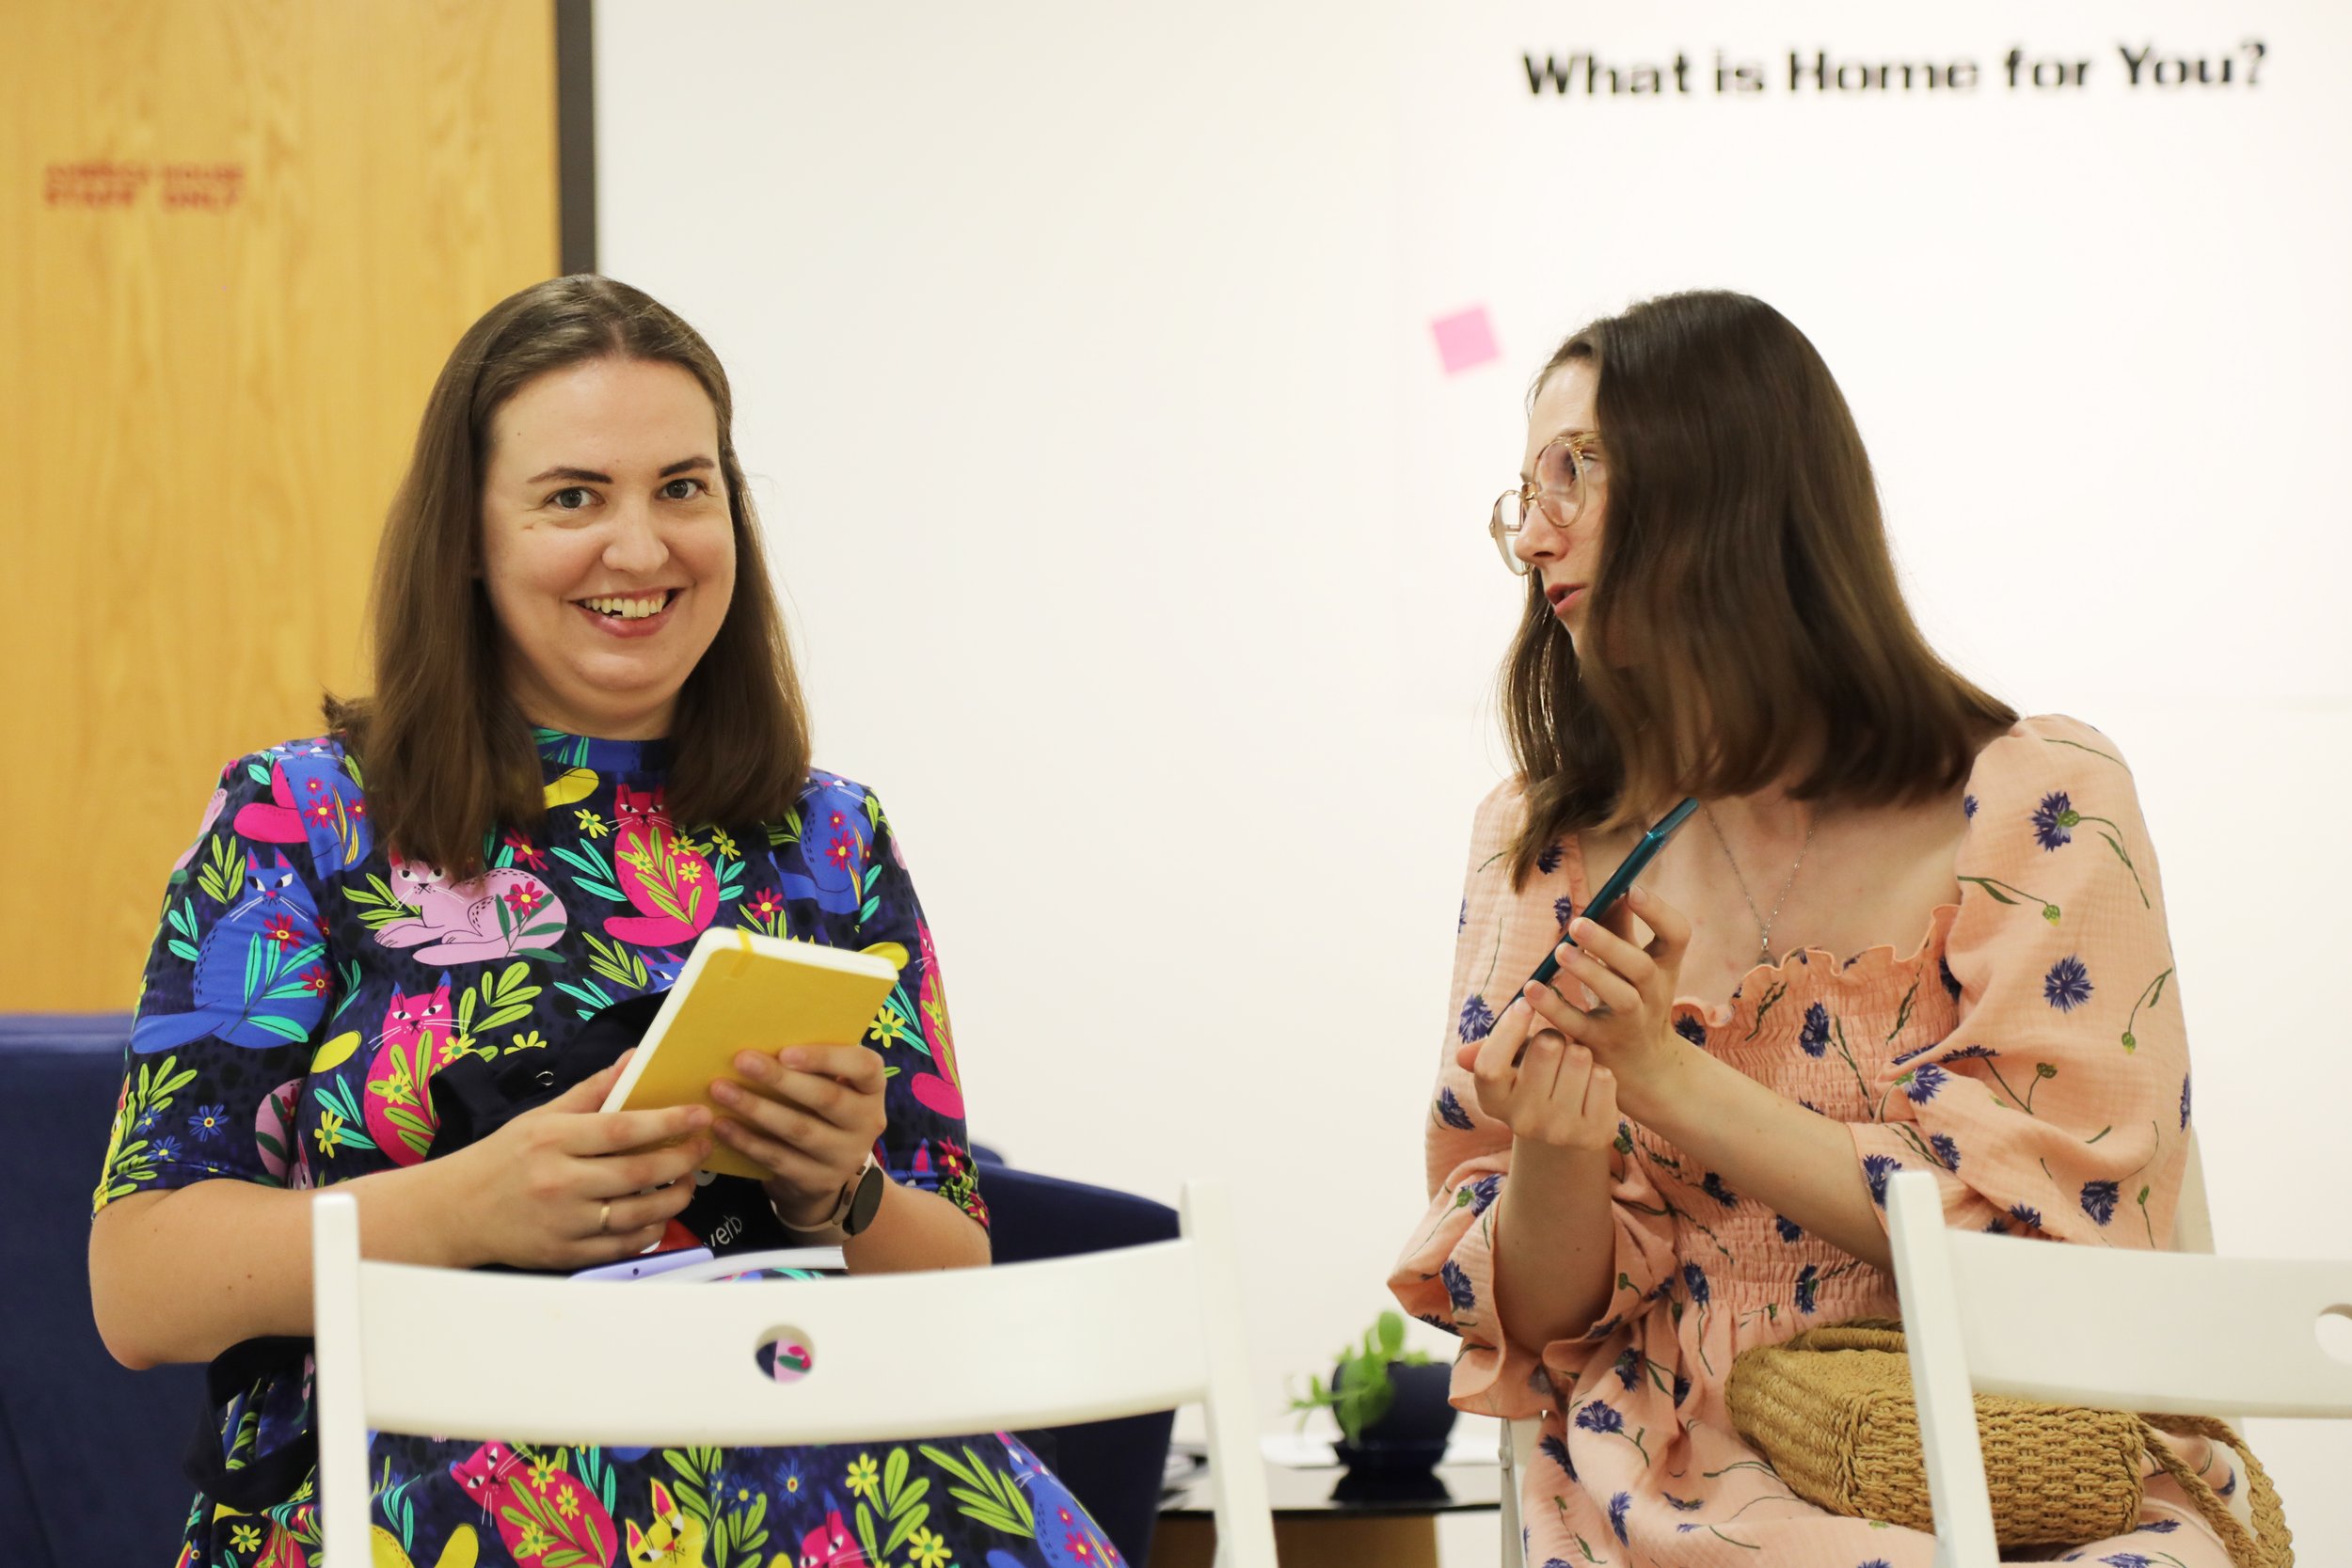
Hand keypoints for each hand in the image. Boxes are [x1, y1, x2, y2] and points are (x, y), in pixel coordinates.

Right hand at [434, 1051, 712, 1269]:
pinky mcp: (565, 1253)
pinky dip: (649, 1231)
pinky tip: (659, 1215)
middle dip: (682, 1159)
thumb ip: (593, 1090)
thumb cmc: (505, 1156)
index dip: (668, 1121)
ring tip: (688, 1182)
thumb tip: (635, 1058)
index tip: (700, 1115)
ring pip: (637, 1212)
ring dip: (674, 1197)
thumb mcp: (542, 1116)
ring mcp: (564, 1221)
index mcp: (554, 1139)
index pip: (623, 1129)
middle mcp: (560, 1181)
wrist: (457, 1210)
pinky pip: (621, 1245)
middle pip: (638, 1171)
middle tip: (704, 1147)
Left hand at [709, 1045, 887, 1229]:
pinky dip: (746, 1141)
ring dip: (756, 1108)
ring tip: (721, 1090)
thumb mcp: (832, 1084)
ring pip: (798, 1129)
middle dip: (780, 1078)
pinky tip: (722, 1125)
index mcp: (872, 1088)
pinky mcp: (817, 1181)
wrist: (827, 1171)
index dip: (827, 1058)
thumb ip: (814, 1065)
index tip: (785, 1051)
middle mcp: (867, 1122)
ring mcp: (844, 1156)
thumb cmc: (822, 1109)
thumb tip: (763, 1035)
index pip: (864, 1066)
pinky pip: (778, 1158)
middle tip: (741, 1060)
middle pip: (826, 1098)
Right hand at [1454, 993, 1620, 1153]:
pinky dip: (1602, 1073)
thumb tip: (1463, 1056)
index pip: (1489, 1064)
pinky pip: (1604, 1078)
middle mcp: (1522, 1122)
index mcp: (1493, 1101)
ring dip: (1580, 1053)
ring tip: (1573, 1069)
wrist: (1565, 1131)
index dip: (1508, 1027)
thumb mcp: (1509, 1063)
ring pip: (1580, 1057)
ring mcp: (1559, 1131)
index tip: (1525, 1002)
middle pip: (1546, 1047)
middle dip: (1554, 1037)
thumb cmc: (1533, 1079)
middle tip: (1554, 1049)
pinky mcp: (1594, 1135)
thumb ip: (1489, 1051)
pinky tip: (1591, 1087)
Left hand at [1515, 883, 1692, 1117]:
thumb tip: (1612, 886)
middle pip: (1641, 967)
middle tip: (1578, 922)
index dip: (1659, 911)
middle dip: (1610, 943)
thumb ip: (1621, 926)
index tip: (1632, 889)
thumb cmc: (1633, 997)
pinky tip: (1531, 988)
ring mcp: (1630, 1022)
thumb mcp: (1634, 963)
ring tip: (1559, 952)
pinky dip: (1554, 1006)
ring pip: (1619, 998)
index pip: (1677, 935)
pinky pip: (1578, 1024)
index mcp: (1665, 967)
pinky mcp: (1600, 1043)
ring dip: (1589, 972)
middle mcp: (1654, 994)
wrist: (1644, 1066)